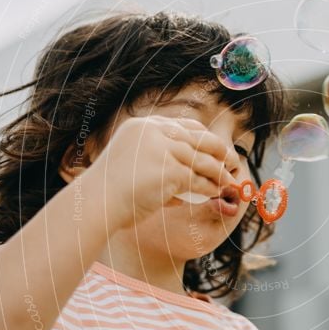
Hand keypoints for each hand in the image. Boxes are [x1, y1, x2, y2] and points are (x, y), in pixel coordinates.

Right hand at [88, 115, 239, 229]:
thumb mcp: (133, 165)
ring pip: (201, 159)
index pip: (183, 126)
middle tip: (232, 161)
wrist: (96, 203)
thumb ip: (159, 162)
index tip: (216, 147)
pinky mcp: (170, 169)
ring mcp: (162, 149)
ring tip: (228, 182)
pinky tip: (216, 193)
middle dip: (219, 150)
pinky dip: (210, 187)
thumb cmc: (111, 192)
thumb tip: (190, 175)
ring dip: (218, 172)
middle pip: (198, 137)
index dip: (203, 137)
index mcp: (143, 126)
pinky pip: (198, 179)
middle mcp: (153, 132)